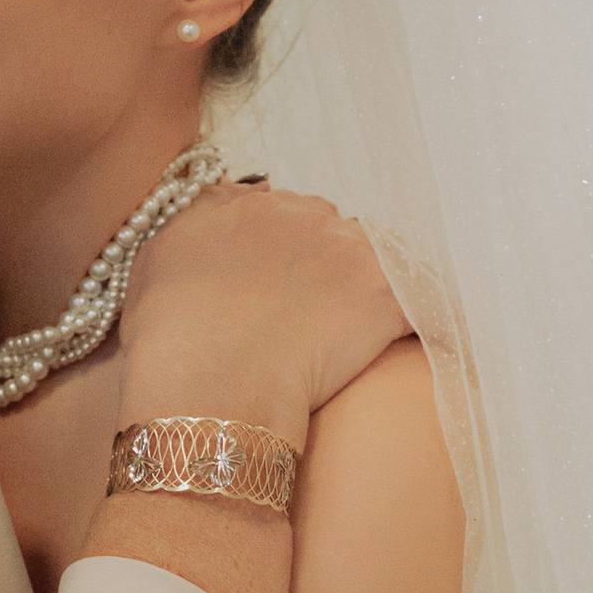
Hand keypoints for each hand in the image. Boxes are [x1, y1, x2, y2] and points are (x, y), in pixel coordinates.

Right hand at [117, 182, 410, 448]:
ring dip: (373, 289)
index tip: (277, 286)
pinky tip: (439, 344)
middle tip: (309, 317)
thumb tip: (223, 210)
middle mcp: (300, 213)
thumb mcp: (153, 262)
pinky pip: (431, 300)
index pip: (279, 214)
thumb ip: (194, 225)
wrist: (209, 387)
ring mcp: (348, 249)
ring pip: (378, 258)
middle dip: (327, 267)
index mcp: (244, 206)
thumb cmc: (170, 341)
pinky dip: (437, 319)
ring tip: (359, 336)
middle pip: (330, 230)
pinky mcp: (386, 294)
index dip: (280, 252)